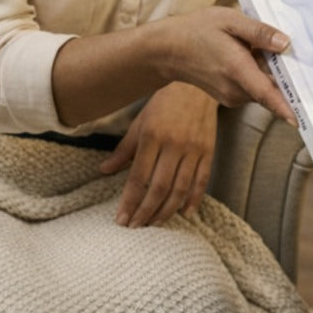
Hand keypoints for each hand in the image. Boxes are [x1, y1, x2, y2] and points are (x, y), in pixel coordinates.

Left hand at [100, 83, 217, 227]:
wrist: (196, 85)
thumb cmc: (163, 104)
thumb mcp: (139, 123)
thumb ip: (124, 149)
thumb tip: (104, 171)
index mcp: (152, 136)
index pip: (138, 177)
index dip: (130, 201)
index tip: (121, 219)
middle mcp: (173, 144)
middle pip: (159, 187)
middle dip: (146, 211)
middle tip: (135, 227)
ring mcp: (193, 149)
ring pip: (180, 189)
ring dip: (166, 210)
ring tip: (154, 223)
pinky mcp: (209, 151)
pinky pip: (202, 181)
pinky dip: (194, 199)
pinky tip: (185, 213)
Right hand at [153, 7, 295, 124]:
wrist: (169, 50)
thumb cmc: (198, 30)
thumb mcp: (229, 20)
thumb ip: (259, 32)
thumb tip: (286, 43)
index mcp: (237, 69)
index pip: (266, 93)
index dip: (284, 106)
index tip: (299, 119)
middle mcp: (235, 89)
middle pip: (272, 89)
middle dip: (285, 74)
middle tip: (284, 49)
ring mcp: (232, 97)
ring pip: (264, 89)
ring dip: (269, 73)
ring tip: (254, 49)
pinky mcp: (231, 99)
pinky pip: (254, 90)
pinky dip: (258, 77)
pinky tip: (247, 57)